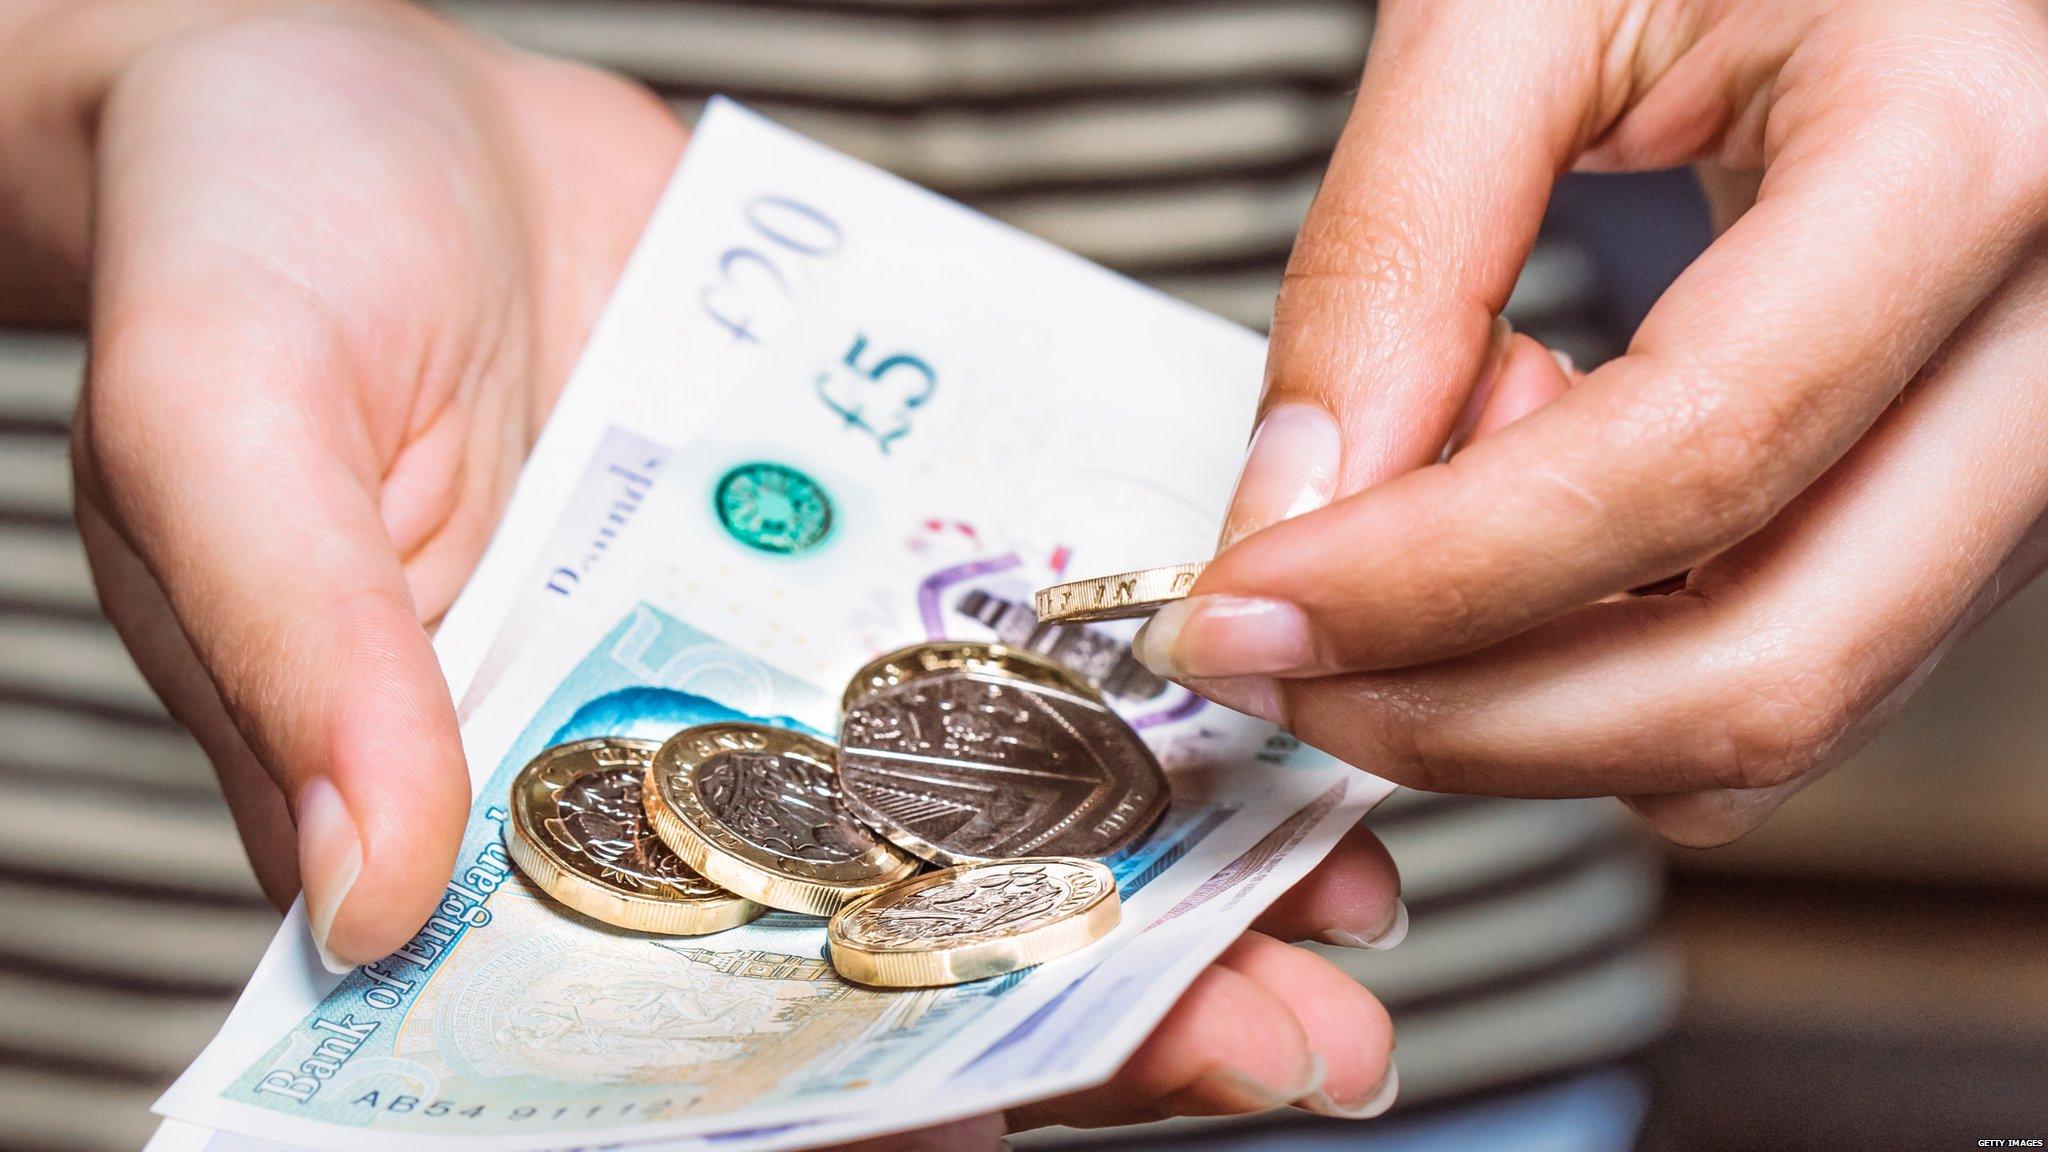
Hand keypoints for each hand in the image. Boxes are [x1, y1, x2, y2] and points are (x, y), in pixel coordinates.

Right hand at [38, 1, 1402, 1128]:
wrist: (344, 70)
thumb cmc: (236, 239)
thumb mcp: (221, 424)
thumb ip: (304, 654)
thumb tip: (367, 902)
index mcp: (472, 802)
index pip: (663, 1019)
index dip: (841, 1096)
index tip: (1011, 1127)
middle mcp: (643, 752)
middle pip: (873, 934)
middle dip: (1082, 1004)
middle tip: (1284, 1043)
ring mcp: (767, 640)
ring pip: (980, 799)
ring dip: (1163, 863)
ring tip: (1341, 905)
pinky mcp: (854, 522)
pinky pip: (1012, 616)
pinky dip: (1145, 671)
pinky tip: (1279, 710)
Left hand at [1136, 0, 2047, 845]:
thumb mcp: (1519, 9)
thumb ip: (1395, 249)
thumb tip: (1300, 501)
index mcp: (1964, 151)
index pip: (1687, 456)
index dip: (1433, 576)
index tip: (1252, 609)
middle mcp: (2047, 336)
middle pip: (1766, 660)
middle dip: (1470, 715)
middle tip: (1286, 664)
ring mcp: (2026, 445)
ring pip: (1780, 709)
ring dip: (1537, 696)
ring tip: (1437, 492)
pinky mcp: (1966, 504)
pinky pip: (1784, 668)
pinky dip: (1609, 663)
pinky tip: (1537, 508)